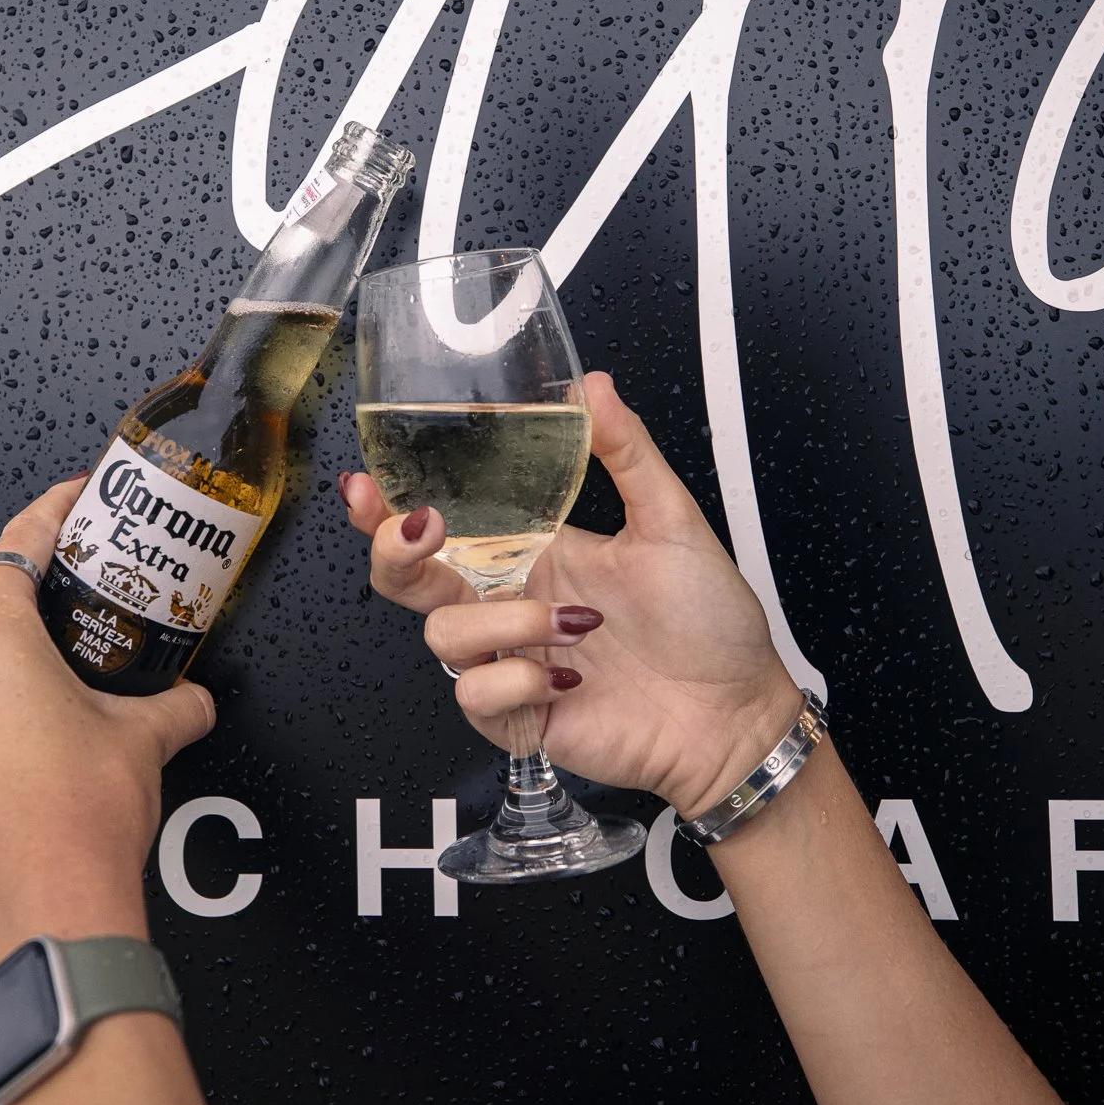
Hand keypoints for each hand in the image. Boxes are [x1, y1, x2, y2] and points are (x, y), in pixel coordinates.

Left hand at [0, 477, 215, 968]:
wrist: (43, 908)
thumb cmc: (74, 821)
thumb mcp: (145, 739)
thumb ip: (174, 703)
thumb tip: (191, 698)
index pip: (19, 541)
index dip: (55, 509)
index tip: (78, 496)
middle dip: (20, 564)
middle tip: (73, 565)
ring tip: (55, 636)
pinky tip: (32, 703)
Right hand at [341, 371, 799, 818]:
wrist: (736, 713)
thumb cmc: (709, 623)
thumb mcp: (671, 521)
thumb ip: (627, 452)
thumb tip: (591, 387)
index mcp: (532, 554)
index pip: (440, 528)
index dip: (387, 509)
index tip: (367, 483)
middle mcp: (510, 606)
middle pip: (407, 583)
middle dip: (395, 552)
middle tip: (426, 529)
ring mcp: (510, 662)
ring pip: (444, 638)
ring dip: (506, 625)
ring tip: (577, 625)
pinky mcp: (519, 717)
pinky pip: (477, 697)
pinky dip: (520, 682)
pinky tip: (570, 678)